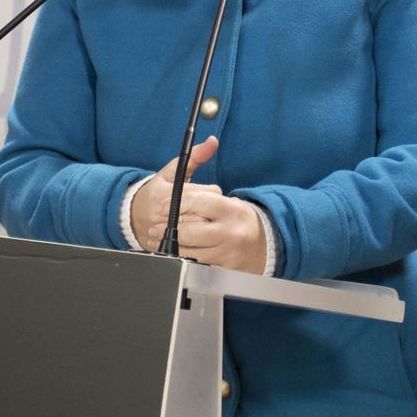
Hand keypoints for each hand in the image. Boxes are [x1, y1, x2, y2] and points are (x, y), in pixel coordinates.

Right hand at [130, 136, 221, 252]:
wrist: (132, 215)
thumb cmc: (157, 191)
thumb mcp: (173, 172)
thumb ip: (195, 156)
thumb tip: (213, 141)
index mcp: (166, 193)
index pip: (203, 195)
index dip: (210, 194)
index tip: (208, 193)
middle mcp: (163, 214)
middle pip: (202, 214)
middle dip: (210, 211)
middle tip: (207, 208)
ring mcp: (163, 232)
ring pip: (198, 231)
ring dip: (205, 226)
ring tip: (203, 219)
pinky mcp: (164, 246)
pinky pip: (190, 246)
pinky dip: (197, 241)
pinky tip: (197, 234)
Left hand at [151, 187, 268, 274]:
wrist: (262, 246)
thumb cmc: (238, 220)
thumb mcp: (228, 201)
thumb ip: (208, 190)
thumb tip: (205, 149)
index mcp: (232, 210)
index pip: (198, 202)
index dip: (176, 203)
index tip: (162, 205)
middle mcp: (230, 231)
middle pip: (189, 230)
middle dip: (167, 228)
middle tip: (153, 227)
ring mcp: (226, 252)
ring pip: (189, 250)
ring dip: (169, 245)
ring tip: (157, 239)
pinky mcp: (223, 268)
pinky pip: (195, 263)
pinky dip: (180, 257)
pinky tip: (171, 252)